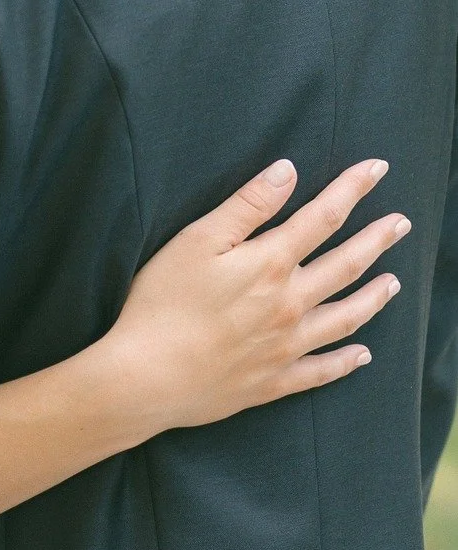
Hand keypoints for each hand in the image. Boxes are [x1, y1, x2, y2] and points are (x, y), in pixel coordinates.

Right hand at [107, 158, 407, 434]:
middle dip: (376, 240)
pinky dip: (346, 362)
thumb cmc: (162, 302)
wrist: (148, 376)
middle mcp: (290, 304)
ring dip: (373, 297)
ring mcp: (286, 346)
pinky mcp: (273, 380)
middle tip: (401, 224)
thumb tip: (288, 171)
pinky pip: (322, 371)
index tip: (377, 169)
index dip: (352, 189)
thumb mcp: (196, 240)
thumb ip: (246, 206)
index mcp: (271, 264)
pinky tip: (362, 356)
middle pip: (345, 265)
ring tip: (394, 283)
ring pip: (345, 317)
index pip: (323, 217)